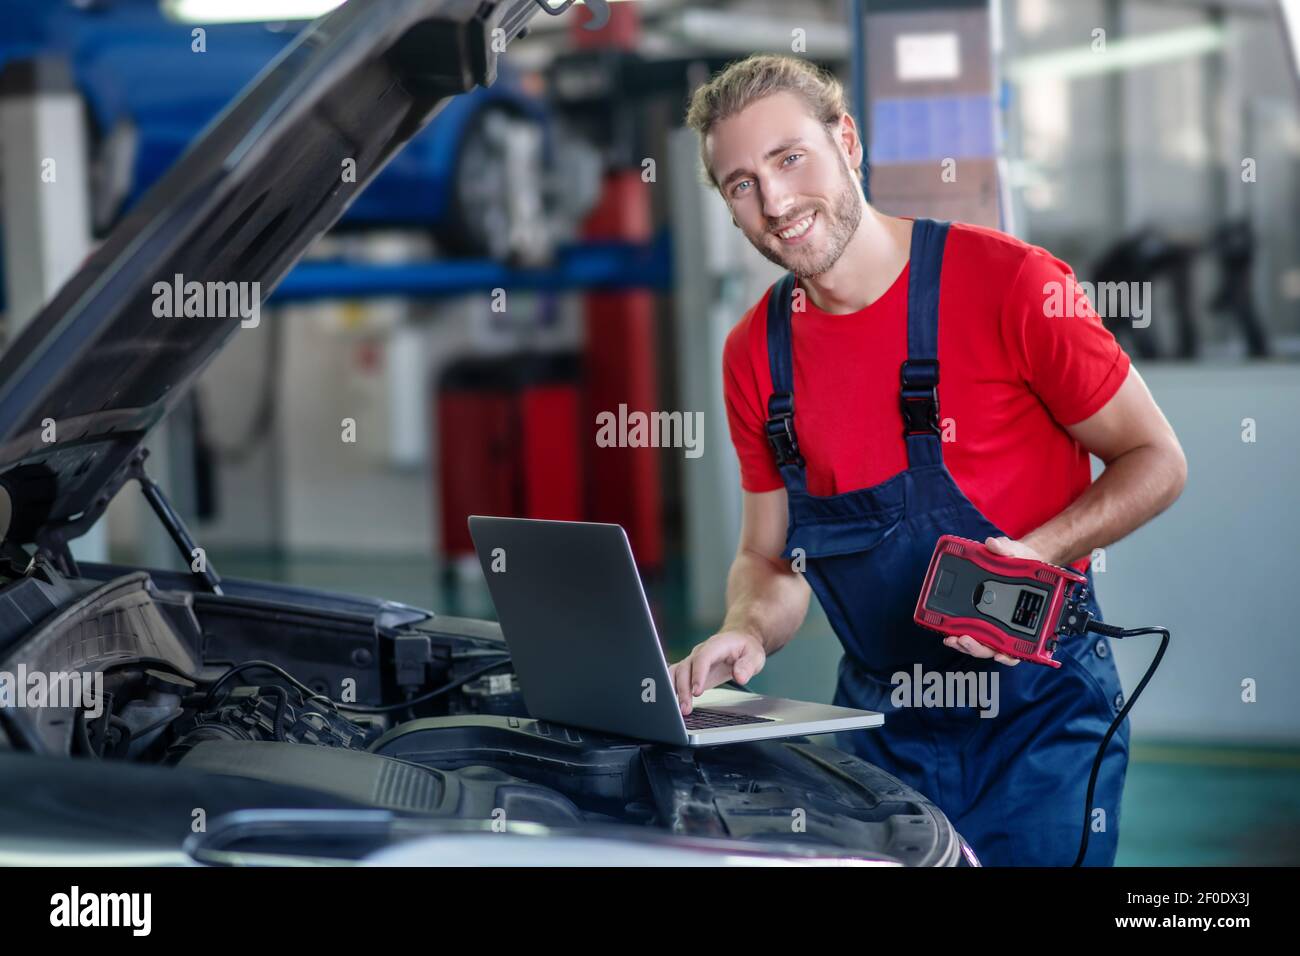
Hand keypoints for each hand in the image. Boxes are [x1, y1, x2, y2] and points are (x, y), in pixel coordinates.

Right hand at [669, 631, 765, 714]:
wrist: (739, 640)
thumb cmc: (746, 648)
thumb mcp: (755, 655)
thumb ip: (748, 665)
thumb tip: (740, 677)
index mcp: (716, 645)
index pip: (702, 658)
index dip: (698, 674)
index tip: (696, 692)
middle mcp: (700, 651)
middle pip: (685, 667)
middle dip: (683, 688)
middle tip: (686, 707)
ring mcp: (693, 660)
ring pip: (676, 672)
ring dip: (674, 690)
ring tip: (680, 709)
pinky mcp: (690, 670)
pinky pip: (675, 678)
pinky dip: (672, 690)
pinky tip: (676, 704)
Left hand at [941, 535, 1047, 666]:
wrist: (1019, 559)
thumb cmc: (1023, 561)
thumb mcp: (1018, 553)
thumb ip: (1006, 549)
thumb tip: (992, 544)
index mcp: (1020, 615)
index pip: (1018, 644)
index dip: (1009, 654)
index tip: (1000, 654)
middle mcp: (1007, 624)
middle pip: (993, 648)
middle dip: (977, 648)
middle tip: (964, 639)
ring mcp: (992, 623)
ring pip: (980, 644)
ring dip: (966, 645)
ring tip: (952, 639)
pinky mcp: (979, 617)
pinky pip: (971, 631)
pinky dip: (960, 634)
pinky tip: (948, 632)